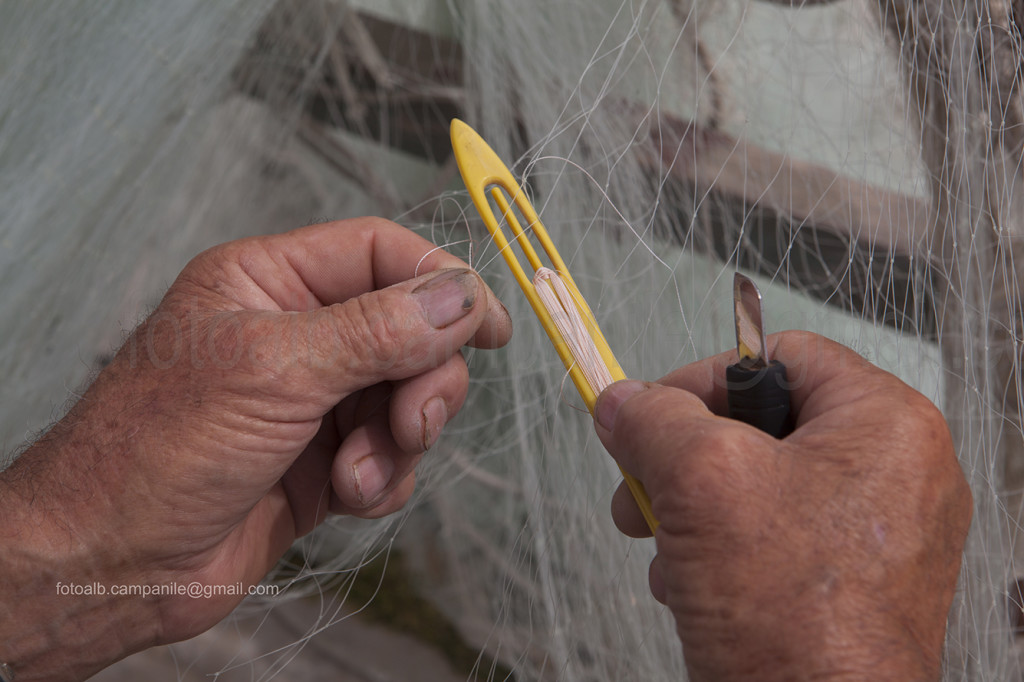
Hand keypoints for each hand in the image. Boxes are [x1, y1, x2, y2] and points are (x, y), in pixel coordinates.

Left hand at [0, 218, 510, 680]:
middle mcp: (298, 334)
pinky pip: (392, 455)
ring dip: (399, 441)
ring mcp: (314, 400)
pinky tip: (348, 498)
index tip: (490, 328)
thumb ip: (378, 330)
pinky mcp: (325, 461)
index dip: (443, 282)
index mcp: (271, 282)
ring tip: (357, 474)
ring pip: (408, 398)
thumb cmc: (160, 448)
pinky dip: (385, 479)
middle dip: (422, 380)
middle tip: (411, 421)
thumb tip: (462, 295)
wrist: (112, 561)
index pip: (382, 254)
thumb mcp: (275, 370)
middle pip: (411, 330)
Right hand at [594, 331, 970, 681]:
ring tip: (666, 550)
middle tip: (641, 487)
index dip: (704, 378)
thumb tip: (621, 400)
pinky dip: (722, 551)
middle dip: (685, 460)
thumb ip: (654, 421)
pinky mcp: (855, 582)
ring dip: (694, 512)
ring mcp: (880, 533)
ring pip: (760, 486)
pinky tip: (691, 585)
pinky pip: (776, 537)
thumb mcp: (702, 483)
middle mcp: (896, 472)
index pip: (781, 358)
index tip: (652, 414)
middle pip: (764, 426)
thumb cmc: (793, 617)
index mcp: (885, 424)